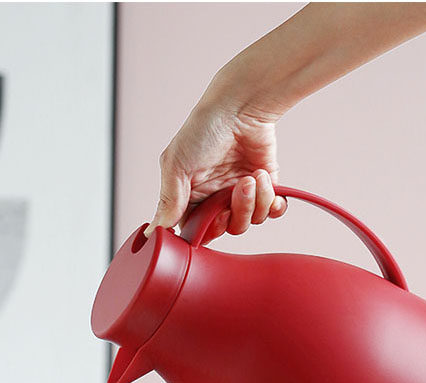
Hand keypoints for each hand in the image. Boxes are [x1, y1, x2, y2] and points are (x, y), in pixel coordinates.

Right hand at [144, 102, 286, 243]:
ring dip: (253, 201)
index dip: (206, 230)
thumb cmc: (204, 130)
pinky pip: (271, 210)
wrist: (241, 107)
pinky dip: (271, 201)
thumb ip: (168, 203)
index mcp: (190, 196)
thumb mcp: (176, 167)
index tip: (211, 218)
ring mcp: (240, 193)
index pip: (196, 229)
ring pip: (249, 221)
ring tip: (251, 178)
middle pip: (226, 229)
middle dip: (233, 214)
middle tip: (234, 190)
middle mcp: (215, 197)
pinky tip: (264, 181)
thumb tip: (154, 232)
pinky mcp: (265, 187)